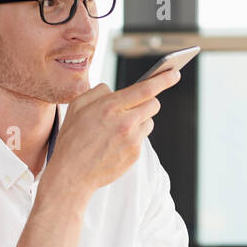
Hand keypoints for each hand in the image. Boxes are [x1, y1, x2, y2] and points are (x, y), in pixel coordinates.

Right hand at [47, 67, 180, 194]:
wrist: (72, 174)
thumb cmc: (72, 138)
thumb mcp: (77, 106)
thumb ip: (99, 92)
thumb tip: (116, 90)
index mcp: (110, 107)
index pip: (145, 89)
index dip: (163, 79)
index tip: (174, 73)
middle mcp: (125, 123)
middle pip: (154, 104)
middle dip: (147, 102)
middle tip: (135, 106)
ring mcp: (132, 140)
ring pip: (149, 122)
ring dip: (139, 121)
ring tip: (118, 128)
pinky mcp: (135, 154)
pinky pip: (142, 139)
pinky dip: (133, 137)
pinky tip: (115, 143)